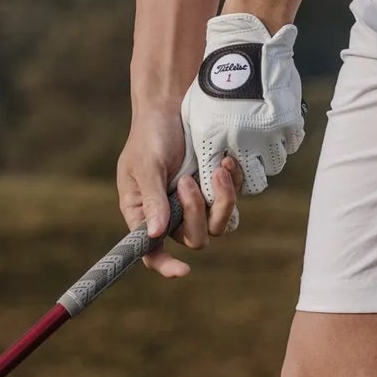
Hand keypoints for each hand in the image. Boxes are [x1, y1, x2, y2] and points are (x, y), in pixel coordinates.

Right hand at [116, 106, 241, 278]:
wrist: (172, 106)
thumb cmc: (150, 135)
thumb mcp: (145, 164)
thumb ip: (152, 198)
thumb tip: (155, 233)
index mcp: (144, 214)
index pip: (152, 251)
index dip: (166, 265)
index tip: (183, 271)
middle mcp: (171, 215)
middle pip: (193, 239)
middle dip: (194, 213)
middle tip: (187, 180)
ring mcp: (195, 203)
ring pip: (216, 225)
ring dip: (220, 201)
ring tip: (216, 170)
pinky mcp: (214, 189)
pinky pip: (231, 202)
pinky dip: (232, 186)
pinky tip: (227, 163)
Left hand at [179, 12, 305, 208]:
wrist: (245, 46)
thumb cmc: (215, 78)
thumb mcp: (196, 110)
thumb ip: (201, 142)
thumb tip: (207, 167)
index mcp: (212, 139)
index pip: (216, 183)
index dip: (222, 182)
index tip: (225, 173)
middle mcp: (240, 141)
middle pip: (251, 183)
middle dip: (250, 174)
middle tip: (249, 161)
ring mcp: (267, 134)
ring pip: (273, 167)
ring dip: (268, 157)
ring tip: (262, 140)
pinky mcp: (289, 123)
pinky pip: (290, 146)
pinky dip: (284, 140)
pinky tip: (274, 126)